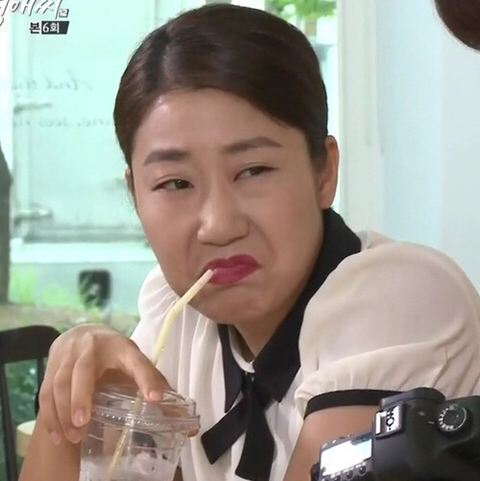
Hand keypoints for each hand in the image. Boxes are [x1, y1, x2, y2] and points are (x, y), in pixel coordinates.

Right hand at [38, 324, 170, 444]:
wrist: (82, 333)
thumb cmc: (115, 354)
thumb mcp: (135, 363)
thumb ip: (155, 386)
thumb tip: (186, 419)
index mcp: (124, 348)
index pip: (137, 362)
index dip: (147, 379)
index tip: (155, 399)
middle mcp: (94, 347)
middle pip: (84, 370)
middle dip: (81, 397)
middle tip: (84, 423)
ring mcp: (70, 354)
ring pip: (61, 382)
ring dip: (64, 411)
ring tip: (73, 436)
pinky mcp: (53, 364)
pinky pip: (46, 391)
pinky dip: (50, 415)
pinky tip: (58, 435)